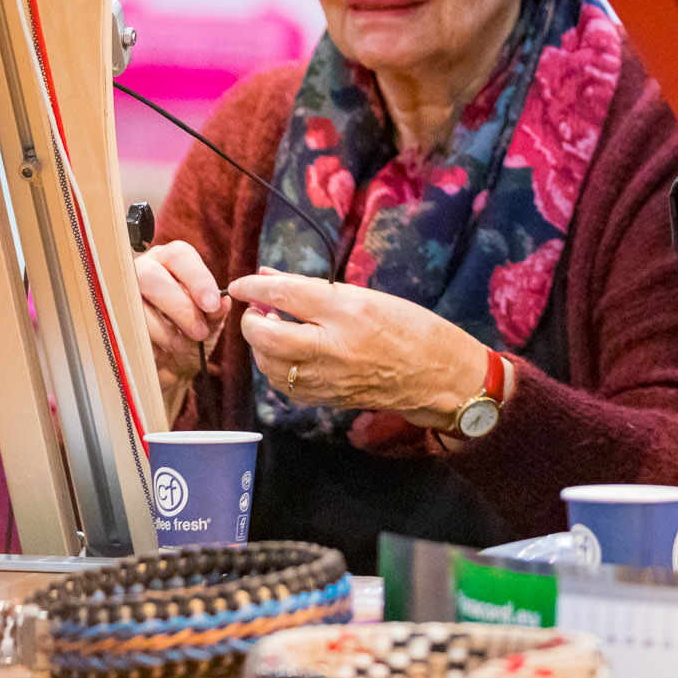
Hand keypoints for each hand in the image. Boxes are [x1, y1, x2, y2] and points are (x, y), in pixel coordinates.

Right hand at [135, 242, 227, 407]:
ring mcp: (121, 293)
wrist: (173, 365)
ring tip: (182, 345)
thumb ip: (216, 310)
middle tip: (199, 332)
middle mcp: (143, 269)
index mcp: (170, 261)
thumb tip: (222, 302)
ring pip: (136, 304)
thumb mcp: (210, 320)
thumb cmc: (192, 331)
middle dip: (179, 306)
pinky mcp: (110, 320)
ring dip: (165, 331)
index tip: (212, 304)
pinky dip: (148, 345)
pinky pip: (125, 329)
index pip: (180, 255)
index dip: (197, 278)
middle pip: (151, 276)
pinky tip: (161, 352)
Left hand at [229, 269, 492, 429]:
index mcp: (348, 311)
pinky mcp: (326, 399)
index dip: (254, 287)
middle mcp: (334, 346)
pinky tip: (289, 357)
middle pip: (266, 335)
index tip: (241, 284)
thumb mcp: (367, 296)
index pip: (285, 294)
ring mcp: (328, 378)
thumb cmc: (410, 326)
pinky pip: (284, 385)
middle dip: (251, 322)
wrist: (437, 374)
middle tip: (256, 311)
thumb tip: (270, 279)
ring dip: (262, 346)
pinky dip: (277, 368)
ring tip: (274, 331)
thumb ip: (315, 290)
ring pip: (269, 364)